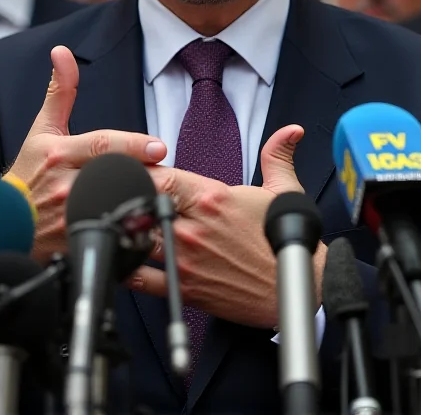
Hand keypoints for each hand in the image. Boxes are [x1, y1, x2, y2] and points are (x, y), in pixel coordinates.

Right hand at [4, 45, 166, 261]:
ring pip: (114, 206)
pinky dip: (128, 231)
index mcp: (58, 153)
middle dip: (146, 175)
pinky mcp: (73, 239)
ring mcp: (68, 215)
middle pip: (114, 176)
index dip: (133, 146)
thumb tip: (62, 52)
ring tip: (167, 198)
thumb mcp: (42, 129)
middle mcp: (63, 184)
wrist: (2, 220)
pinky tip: (147, 227)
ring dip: (141, 201)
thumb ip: (60, 91)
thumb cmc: (29, 172)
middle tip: (174, 176)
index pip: (102, 145)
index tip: (160, 147)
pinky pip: (108, 233)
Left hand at [130, 123, 326, 326]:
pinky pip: (141, 279)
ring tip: (120, 224)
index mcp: (212, 198)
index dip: (141, 171)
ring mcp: (186, 260)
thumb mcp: (284, 190)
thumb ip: (276, 155)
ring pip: (136, 239)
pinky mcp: (185, 289)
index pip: (160, 176)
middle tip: (119, 197)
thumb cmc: (284, 241)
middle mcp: (194, 227)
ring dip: (127, 231)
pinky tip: (123, 259)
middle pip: (142, 205)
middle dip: (129, 199)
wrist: (300, 289)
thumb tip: (291, 131)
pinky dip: (126, 268)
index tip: (134, 171)